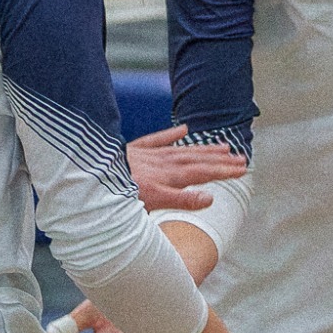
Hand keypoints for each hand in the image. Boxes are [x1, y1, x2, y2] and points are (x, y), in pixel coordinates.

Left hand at [127, 124, 247, 211]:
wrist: (90, 176)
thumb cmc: (119, 195)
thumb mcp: (153, 203)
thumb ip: (182, 200)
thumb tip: (210, 198)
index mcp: (169, 177)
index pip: (204, 173)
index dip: (223, 171)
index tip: (242, 169)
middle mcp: (163, 163)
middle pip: (198, 160)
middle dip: (221, 160)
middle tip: (242, 158)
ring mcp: (149, 155)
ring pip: (182, 150)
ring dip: (204, 149)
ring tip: (223, 146)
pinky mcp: (133, 150)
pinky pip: (156, 139)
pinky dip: (171, 134)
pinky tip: (184, 129)